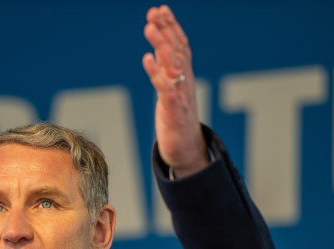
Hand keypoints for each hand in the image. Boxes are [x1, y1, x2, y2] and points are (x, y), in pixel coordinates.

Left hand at [142, 5, 208, 176]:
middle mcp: (185, 82)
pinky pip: (165, 88)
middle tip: (154, 12)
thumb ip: (166, 72)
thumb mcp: (172, 92)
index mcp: (185, 77)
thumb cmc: (177, 120)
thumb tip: (156, 53)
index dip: (172, 27)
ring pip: (172, 64)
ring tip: (149, 27)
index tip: (161, 10)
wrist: (187, 150)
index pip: (180, 46)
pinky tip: (146, 59)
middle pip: (176, 50)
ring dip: (160, 44)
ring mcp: (180, 94)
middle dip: (165, 29)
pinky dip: (156, 72)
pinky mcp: (173, 109)